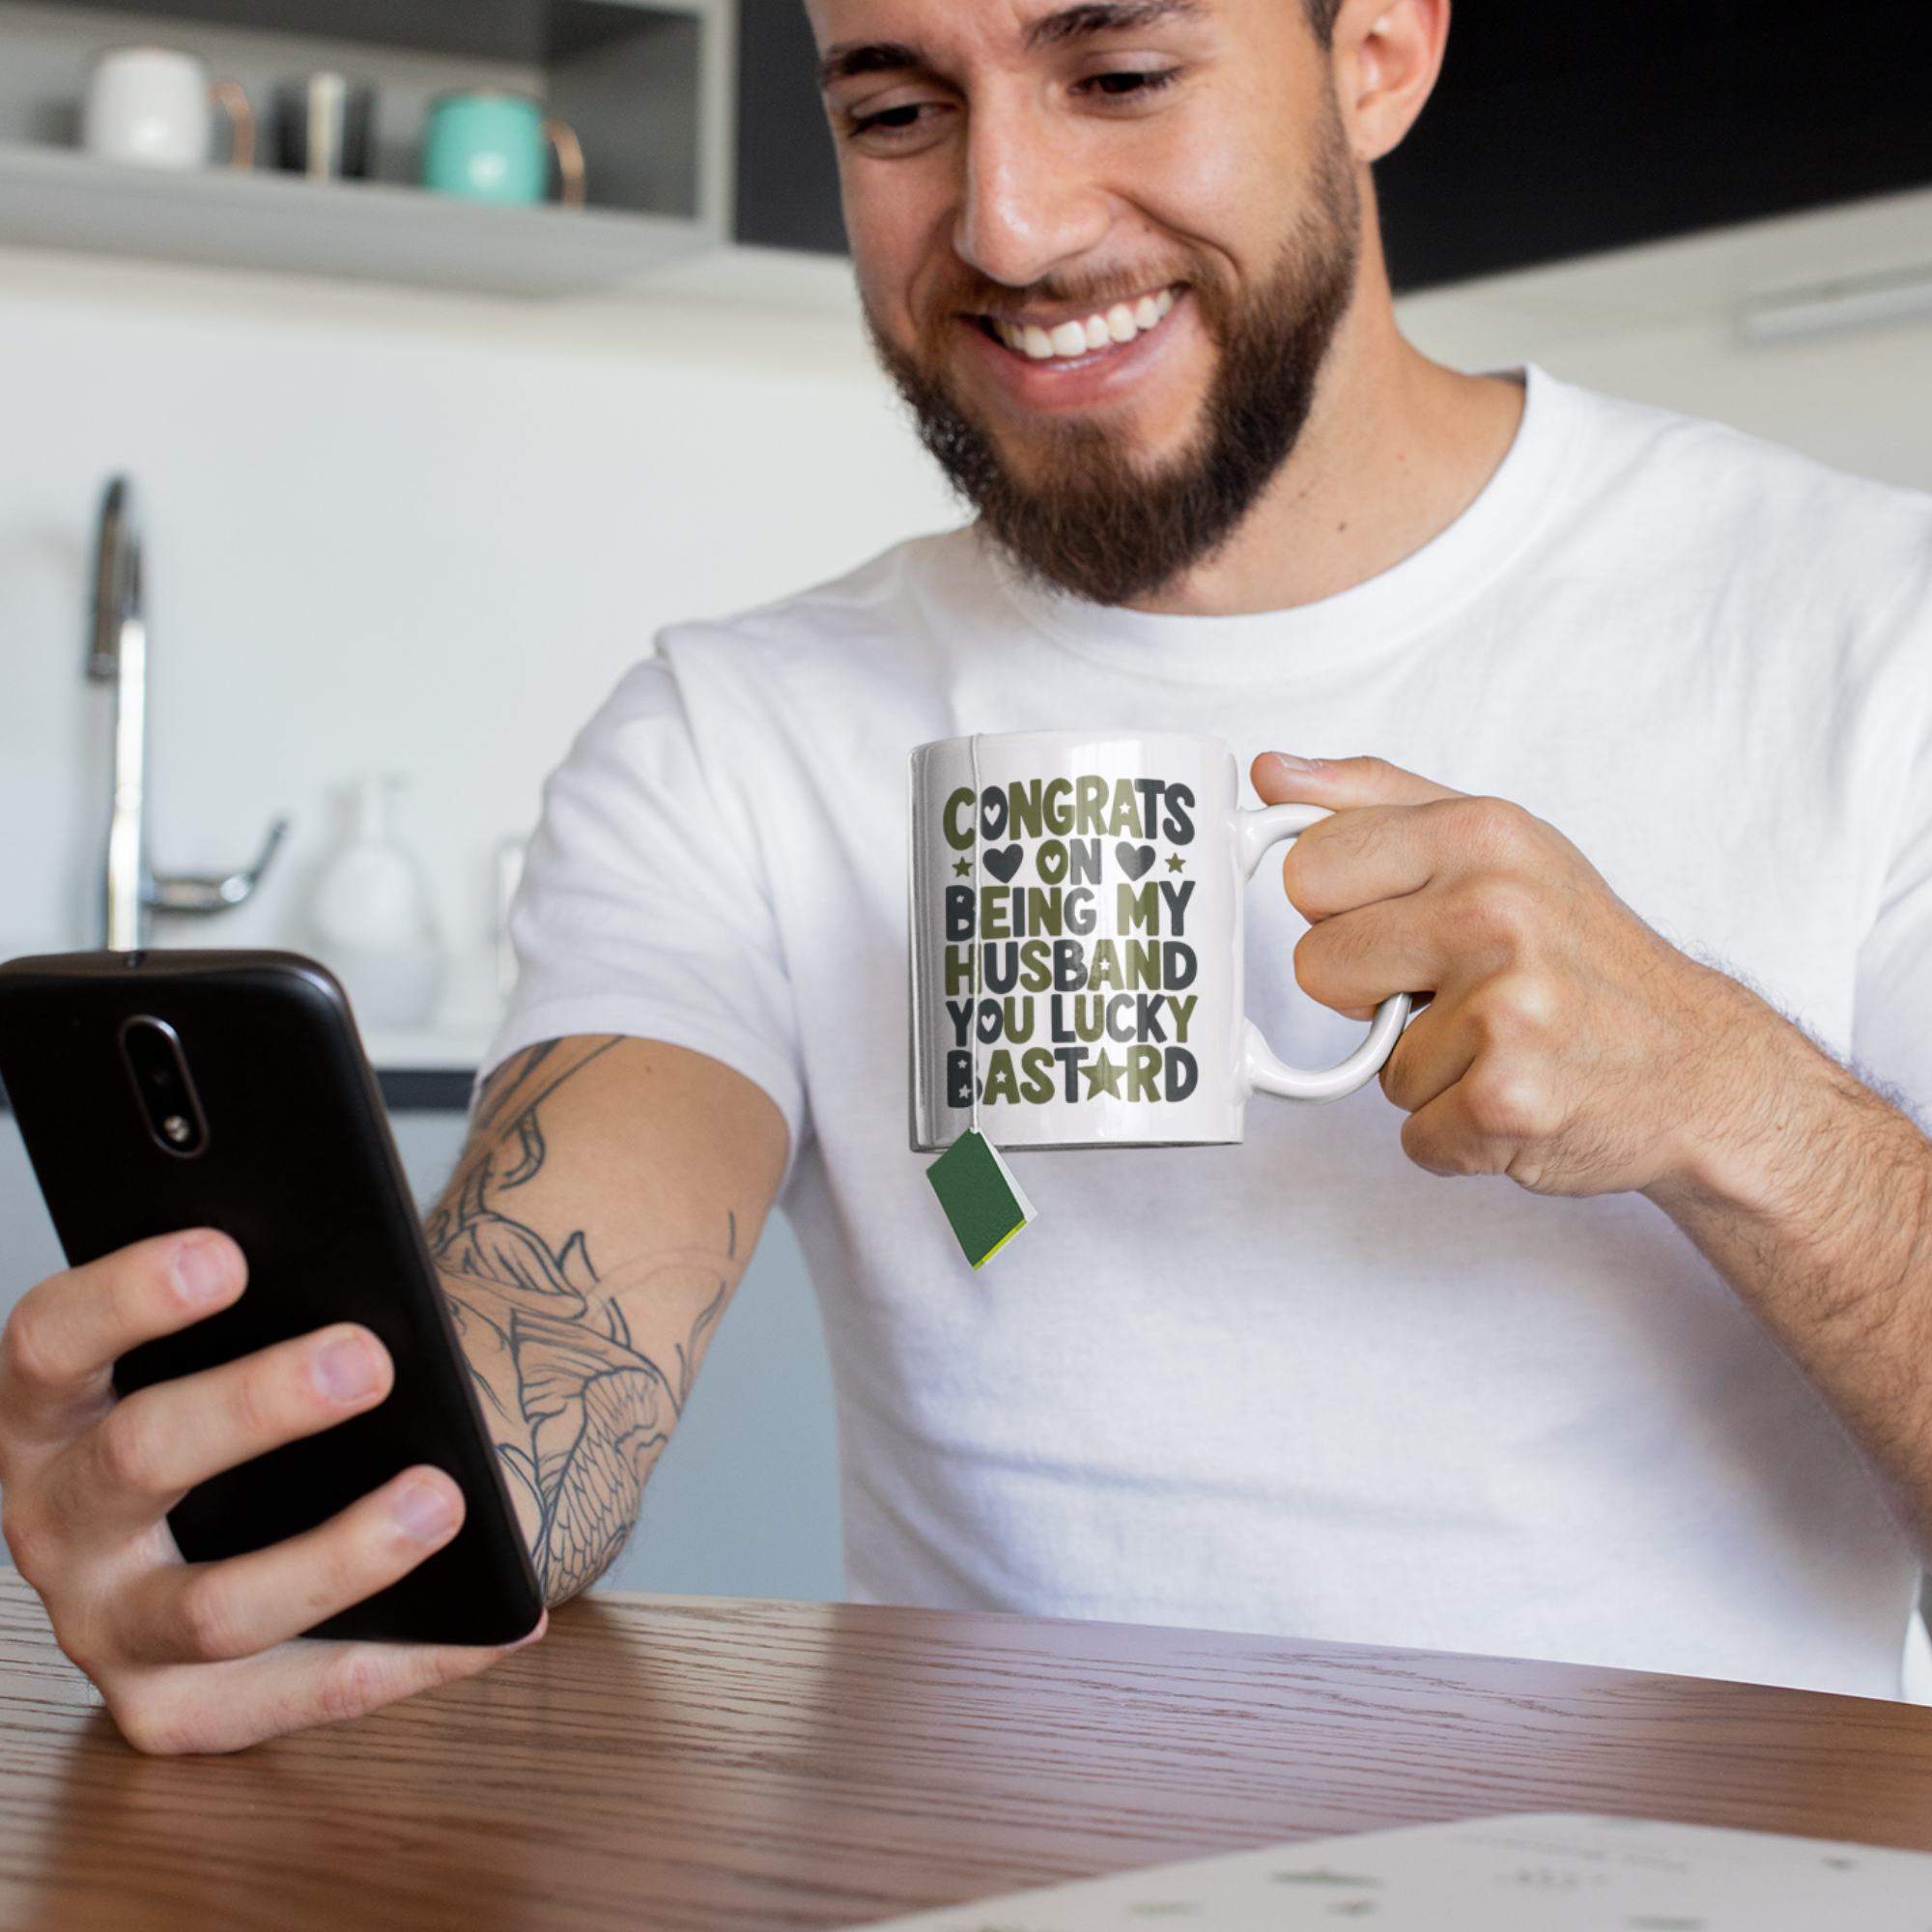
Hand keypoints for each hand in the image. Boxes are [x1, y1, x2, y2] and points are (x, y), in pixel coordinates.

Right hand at [0, 1231, 540, 1753]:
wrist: (270, 1506)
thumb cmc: (262, 1395)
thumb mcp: (242, 1342)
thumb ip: (278, 1310)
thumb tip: (367, 1299)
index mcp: (51, 1408)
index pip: (52, 1341)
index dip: (126, 1296)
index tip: (226, 1255)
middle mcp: (57, 1520)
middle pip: (137, 1459)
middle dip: (255, 1407)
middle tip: (368, 1360)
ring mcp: (106, 1628)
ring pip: (213, 1609)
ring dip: (339, 1556)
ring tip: (441, 1499)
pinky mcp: (173, 1712)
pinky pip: (299, 1696)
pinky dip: (412, 1657)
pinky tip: (501, 1619)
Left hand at [1253, 751, 1800, 1198]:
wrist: (1701, 1067)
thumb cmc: (1584, 953)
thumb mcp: (1497, 843)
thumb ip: (1376, 800)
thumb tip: (1274, 774)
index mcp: (1481, 835)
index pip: (1308, 869)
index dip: (1341, 911)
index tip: (1399, 923)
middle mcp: (1494, 913)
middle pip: (1317, 967)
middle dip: (1369, 993)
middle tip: (1451, 989)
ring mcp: (1504, 1011)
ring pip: (1372, 1062)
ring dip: (1426, 1068)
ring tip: (1500, 1041)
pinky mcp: (1506, 1101)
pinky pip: (1413, 1131)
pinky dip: (1457, 1132)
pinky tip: (1518, 1092)